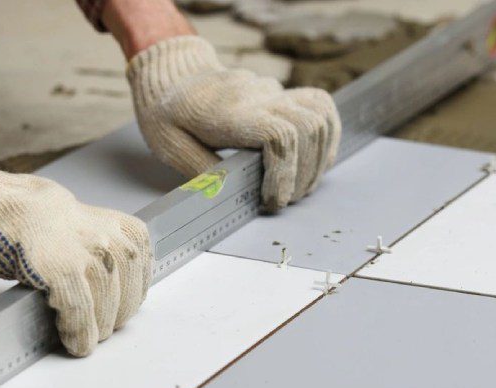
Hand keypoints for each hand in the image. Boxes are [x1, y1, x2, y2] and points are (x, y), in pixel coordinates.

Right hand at [0, 140, 151, 356]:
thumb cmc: (14, 213)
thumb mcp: (71, 220)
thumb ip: (93, 246)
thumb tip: (105, 283)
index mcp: (111, 221)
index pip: (138, 265)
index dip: (131, 292)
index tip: (124, 307)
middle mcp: (104, 234)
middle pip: (125, 287)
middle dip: (116, 313)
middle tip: (102, 330)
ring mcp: (83, 250)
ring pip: (105, 303)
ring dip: (97, 327)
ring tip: (85, 340)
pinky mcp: (59, 268)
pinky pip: (79, 311)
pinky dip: (78, 331)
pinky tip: (72, 342)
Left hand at [127, 36, 340, 211]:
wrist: (174, 79)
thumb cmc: (169, 116)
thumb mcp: (170, 146)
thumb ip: (202, 171)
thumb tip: (229, 196)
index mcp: (228, 111)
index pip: (279, 135)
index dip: (285, 173)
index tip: (273, 201)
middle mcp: (258, 97)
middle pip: (307, 128)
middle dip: (303, 173)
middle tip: (284, 201)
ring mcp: (274, 92)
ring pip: (320, 117)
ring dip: (317, 159)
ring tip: (299, 188)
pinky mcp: (283, 94)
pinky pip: (321, 108)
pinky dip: (326, 138)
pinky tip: (313, 164)